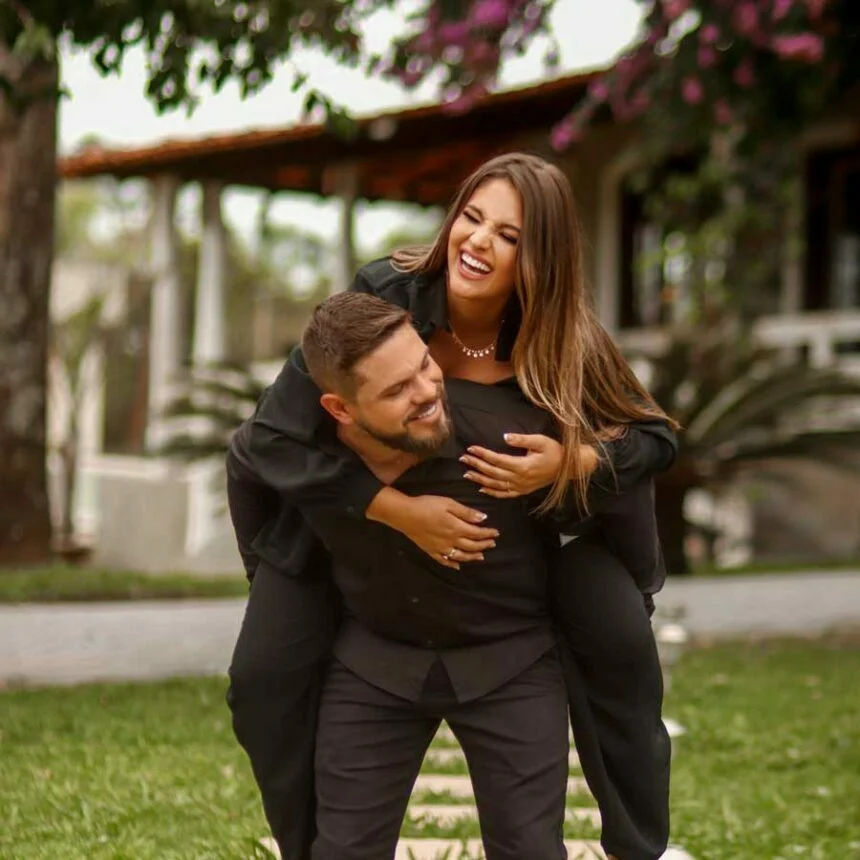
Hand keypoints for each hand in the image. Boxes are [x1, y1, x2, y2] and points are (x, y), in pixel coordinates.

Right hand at [369, 490, 498, 569]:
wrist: (405, 515)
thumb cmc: (427, 505)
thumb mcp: (448, 503)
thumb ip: (466, 512)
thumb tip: (483, 518)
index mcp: (457, 528)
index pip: (477, 533)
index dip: (488, 534)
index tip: (496, 533)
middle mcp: (451, 541)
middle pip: (471, 546)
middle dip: (483, 545)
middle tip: (492, 544)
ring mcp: (441, 548)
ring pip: (461, 556)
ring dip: (472, 557)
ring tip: (481, 556)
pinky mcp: (431, 551)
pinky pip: (444, 561)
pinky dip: (452, 564)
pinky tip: (457, 566)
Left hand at [460, 433, 563, 497]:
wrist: (568, 468)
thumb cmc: (555, 451)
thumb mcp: (541, 441)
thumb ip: (522, 439)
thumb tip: (505, 436)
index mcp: (522, 466)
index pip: (497, 459)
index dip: (482, 454)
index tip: (470, 448)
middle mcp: (519, 479)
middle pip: (493, 472)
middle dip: (476, 465)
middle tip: (463, 459)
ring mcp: (521, 487)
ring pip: (496, 485)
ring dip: (480, 479)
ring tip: (467, 474)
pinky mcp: (523, 491)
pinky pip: (505, 494)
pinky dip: (492, 492)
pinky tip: (482, 489)